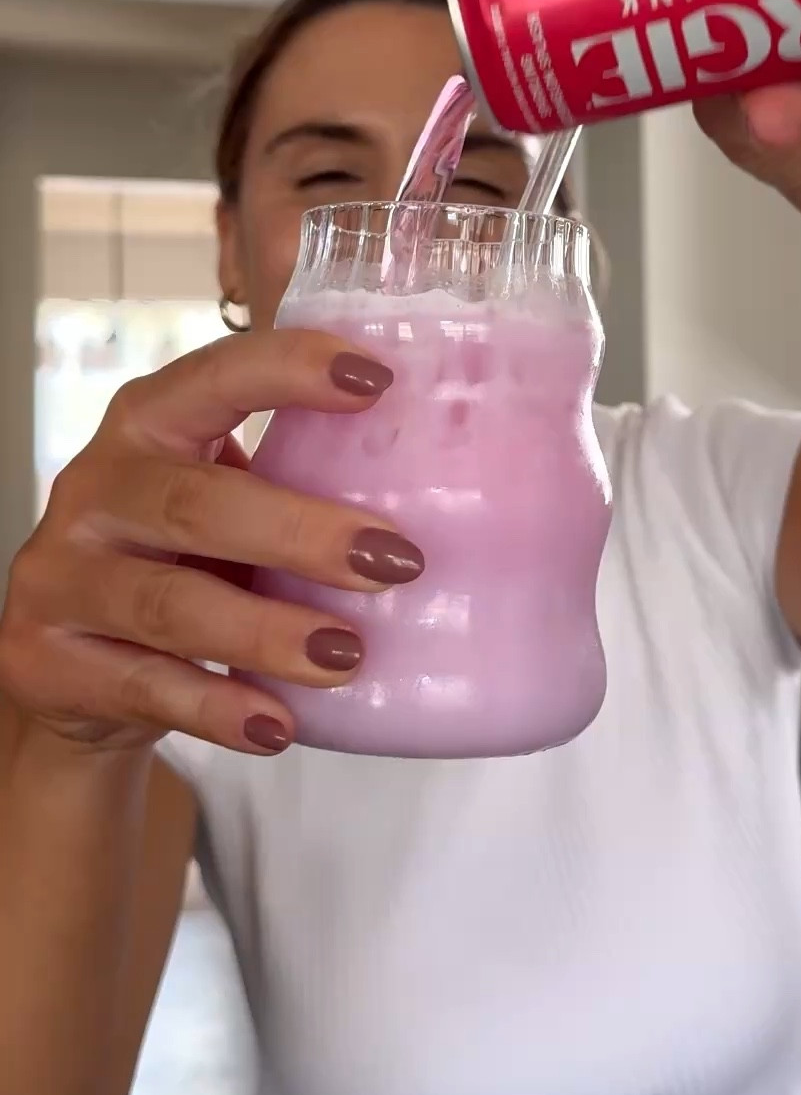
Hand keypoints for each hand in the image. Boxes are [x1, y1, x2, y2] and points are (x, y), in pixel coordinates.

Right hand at [0, 333, 421, 756]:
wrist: (74, 667)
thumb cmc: (184, 563)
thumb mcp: (224, 501)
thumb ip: (298, 478)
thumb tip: (457, 475)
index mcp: (147, 426)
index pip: (212, 378)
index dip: (288, 370)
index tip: (376, 379)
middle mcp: (95, 489)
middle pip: (195, 505)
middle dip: (301, 533)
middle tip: (397, 561)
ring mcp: (61, 577)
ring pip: (169, 606)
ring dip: (267, 632)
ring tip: (349, 655)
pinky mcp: (48, 661)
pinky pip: (146, 688)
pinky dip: (219, 709)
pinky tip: (280, 724)